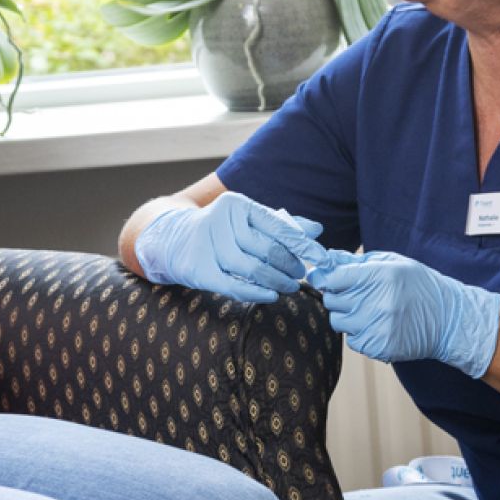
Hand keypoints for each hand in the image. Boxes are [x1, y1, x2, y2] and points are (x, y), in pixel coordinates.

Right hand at [135, 192, 328, 302]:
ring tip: (289, 286)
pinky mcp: (197, 268)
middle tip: (301, 274)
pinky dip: (255, 293)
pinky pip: (233, 286)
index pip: (277, 226)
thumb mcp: (251, 221)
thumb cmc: (224, 230)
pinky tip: (270, 295)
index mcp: (237, 204)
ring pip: (251, 269)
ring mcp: (206, 244)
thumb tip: (316, 230)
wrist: (177, 239)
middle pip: (266, 249)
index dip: (303, 244)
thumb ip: (283, 225)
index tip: (322, 257)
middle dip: (290, 265)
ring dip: (275, 281)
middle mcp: (220, 220)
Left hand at [305, 250, 499, 375]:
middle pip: (331, 301)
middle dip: (337, 297)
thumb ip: (357, 261)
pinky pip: (352, 340)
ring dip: (346, 316)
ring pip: (338, 322)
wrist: (448, 319)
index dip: (326, 279)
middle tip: (354, 295)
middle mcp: (376, 302)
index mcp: (379, 276)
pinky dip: (359, 333)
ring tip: (367, 311)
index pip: (332, 279)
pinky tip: (376, 326)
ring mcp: (377, 327)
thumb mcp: (392, 263)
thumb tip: (326, 259)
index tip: (329, 280)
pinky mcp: (379, 347)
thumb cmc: (418, 285)